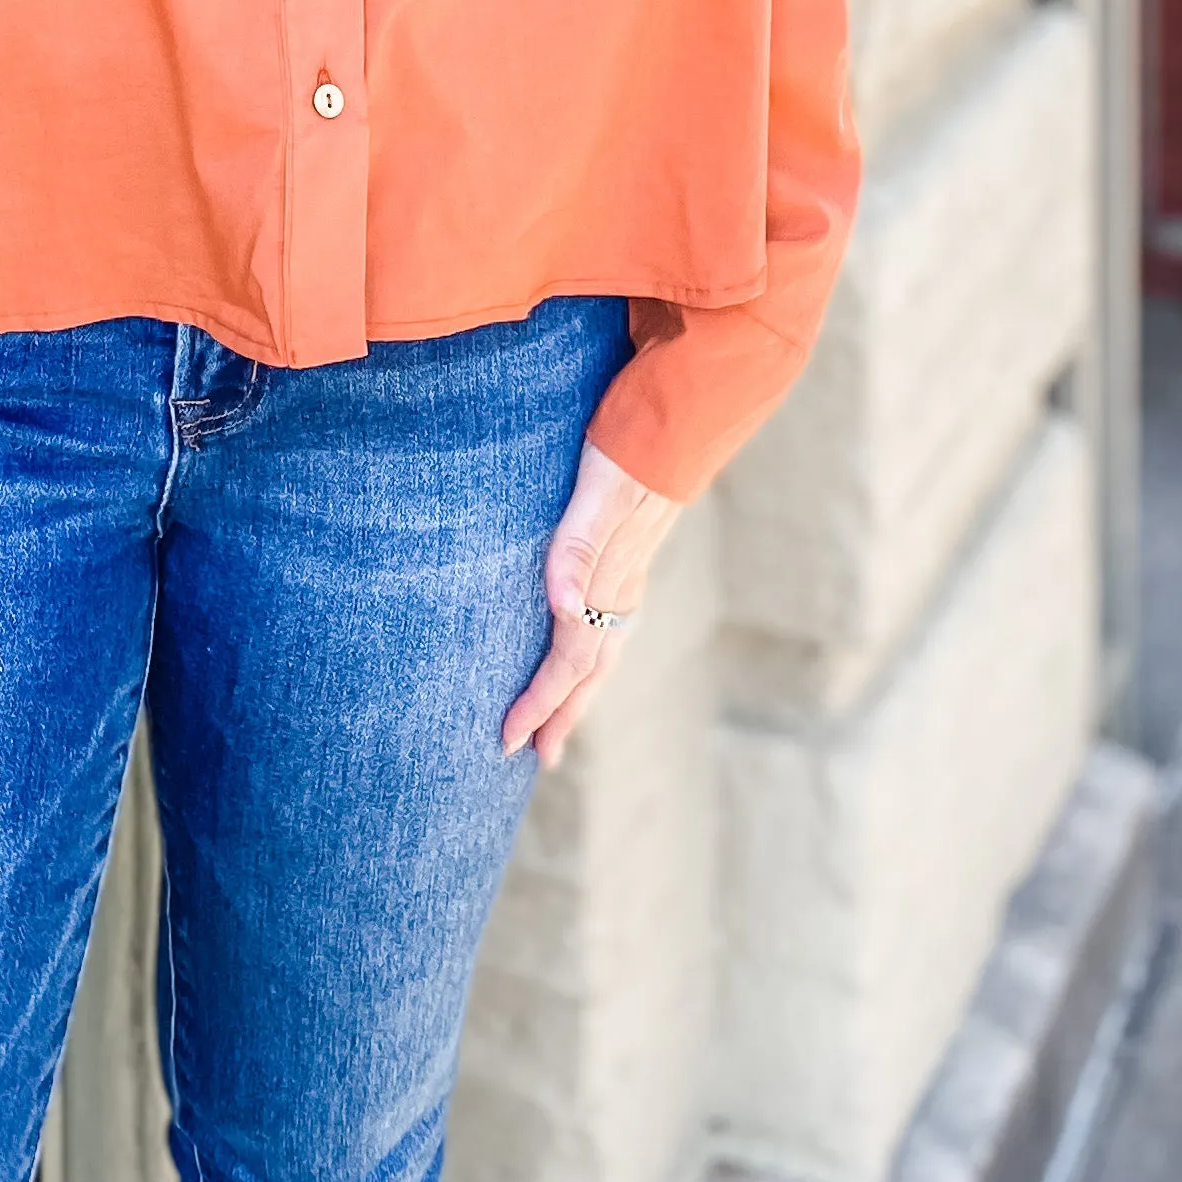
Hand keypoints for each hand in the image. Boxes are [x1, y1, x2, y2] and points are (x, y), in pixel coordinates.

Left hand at [501, 441, 680, 767]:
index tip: (508, 739)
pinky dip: (591, 655)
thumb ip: (577, 549)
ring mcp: (629, 575)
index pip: (569, 661)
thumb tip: (564, 610)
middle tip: (538, 757)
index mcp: (608, 584)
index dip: (540, 703)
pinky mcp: (629, 558)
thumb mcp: (596, 494)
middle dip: (561, 715)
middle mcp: (622, 590)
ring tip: (559, 723)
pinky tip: (583, 649)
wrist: (673, 423)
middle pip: (589, 670)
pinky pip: (608, 627)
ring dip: (578, 692)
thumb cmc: (627, 454)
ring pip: (602, 652)